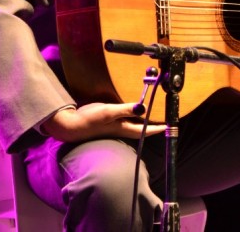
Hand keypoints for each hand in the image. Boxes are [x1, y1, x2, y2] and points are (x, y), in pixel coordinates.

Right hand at [41, 102, 165, 142]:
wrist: (71, 126)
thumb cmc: (89, 120)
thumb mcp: (108, 112)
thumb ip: (125, 110)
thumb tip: (143, 108)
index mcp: (123, 128)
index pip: (145, 130)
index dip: (158, 128)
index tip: (169, 125)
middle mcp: (121, 128)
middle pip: (141, 128)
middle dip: (153, 124)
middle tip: (163, 118)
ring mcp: (114, 126)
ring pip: (134, 124)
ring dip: (143, 120)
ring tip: (153, 114)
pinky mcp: (108, 122)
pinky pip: (125, 119)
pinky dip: (132, 115)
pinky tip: (132, 110)